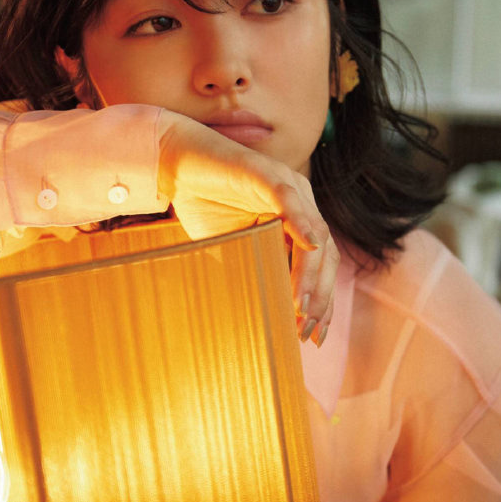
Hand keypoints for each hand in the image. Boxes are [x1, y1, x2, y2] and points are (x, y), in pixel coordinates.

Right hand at [157, 110, 336, 344]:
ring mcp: (287, 186)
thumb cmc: (201, 203)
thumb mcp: (229, 248)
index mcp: (294, 222)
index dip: (321, 301)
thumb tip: (259, 317)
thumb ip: (251, 271)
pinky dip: (302, 222)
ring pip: (314, 232)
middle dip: (320, 297)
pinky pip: (289, 198)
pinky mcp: (265, 172)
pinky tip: (309, 246)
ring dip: (311, 273)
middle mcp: (299, 204)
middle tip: (308, 331)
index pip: (320, 266)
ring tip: (302, 306)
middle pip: (326, 255)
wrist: (174, 164)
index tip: (314, 336)